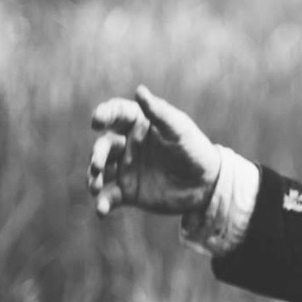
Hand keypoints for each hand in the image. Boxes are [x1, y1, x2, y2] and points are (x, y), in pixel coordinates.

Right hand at [87, 85, 220, 216]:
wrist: (208, 184)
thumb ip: (159, 112)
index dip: (104, 114)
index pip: (116, 115)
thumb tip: (139, 90)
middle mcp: (127, 146)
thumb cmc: (195, 150)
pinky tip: (100, 210)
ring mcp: (126, 169)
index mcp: (139, 125)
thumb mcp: (180, 130)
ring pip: (100, 171)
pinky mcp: (128, 192)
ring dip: (93, 178)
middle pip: (103, 146)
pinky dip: (101, 203)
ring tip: (94, 187)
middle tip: (98, 164)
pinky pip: (109, 197)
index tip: (97, 121)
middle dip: (97, 154)